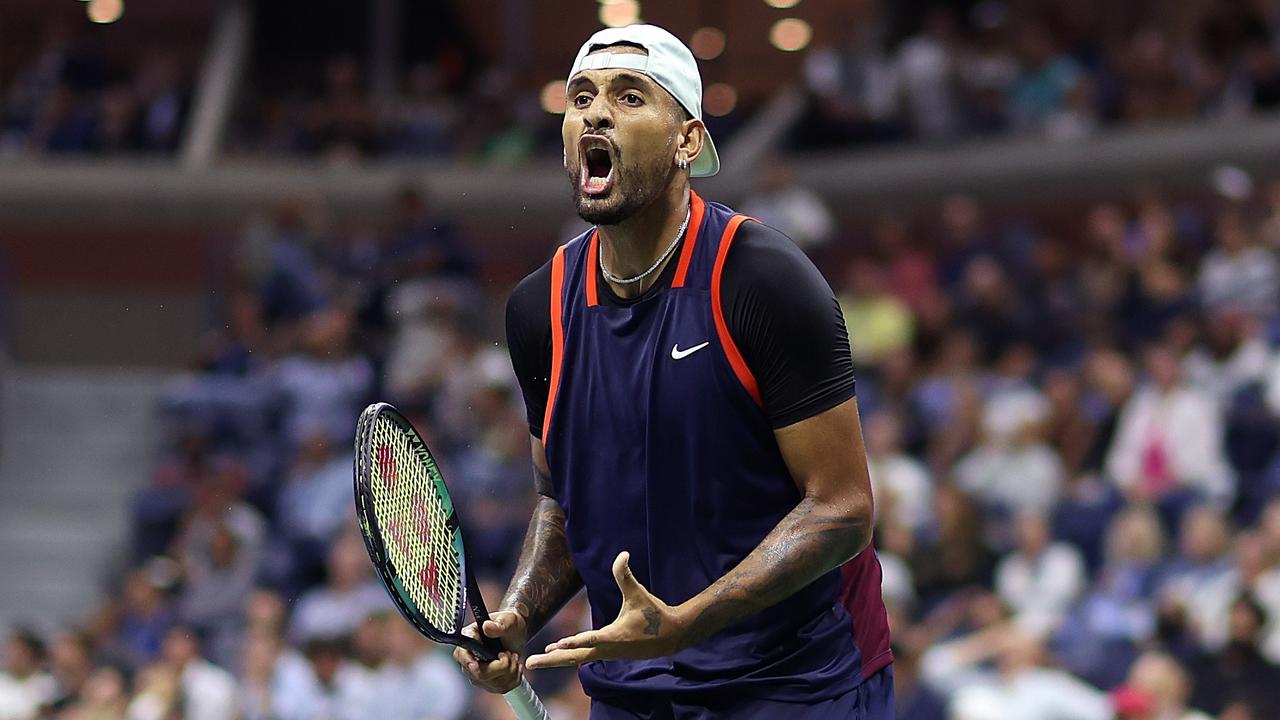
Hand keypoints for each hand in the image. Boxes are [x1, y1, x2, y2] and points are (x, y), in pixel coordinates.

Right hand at [452, 609, 527, 692]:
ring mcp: (477, 673)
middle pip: (480, 674)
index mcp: (468, 639)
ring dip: (511, 671)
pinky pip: (502, 688)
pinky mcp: (488, 682)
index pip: (461, 655)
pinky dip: (514, 678)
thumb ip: (498, 625)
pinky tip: (515, 666)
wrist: (516, 633)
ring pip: (494, 683)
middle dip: (502, 667)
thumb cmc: (509, 623)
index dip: (468, 662)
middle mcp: (469, 659)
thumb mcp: (507, 620)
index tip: (477, 666)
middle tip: (510, 654)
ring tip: (514, 657)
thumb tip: (487, 627)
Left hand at [526, 551, 687, 668]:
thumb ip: (626, 575)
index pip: (590, 640)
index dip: (573, 641)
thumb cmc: (653, 613)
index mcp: (613, 636)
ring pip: (576, 659)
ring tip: (536, 660)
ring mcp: (607, 654)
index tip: (555, 645)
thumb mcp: (638, 594)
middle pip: (574, 657)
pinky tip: (558, 655)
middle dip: (551, 660)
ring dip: (557, 660)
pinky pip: (584, 658)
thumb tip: (622, 554)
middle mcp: (607, 650)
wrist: (670, 636)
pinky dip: (569, 657)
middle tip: (529, 663)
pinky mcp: (608, 655)